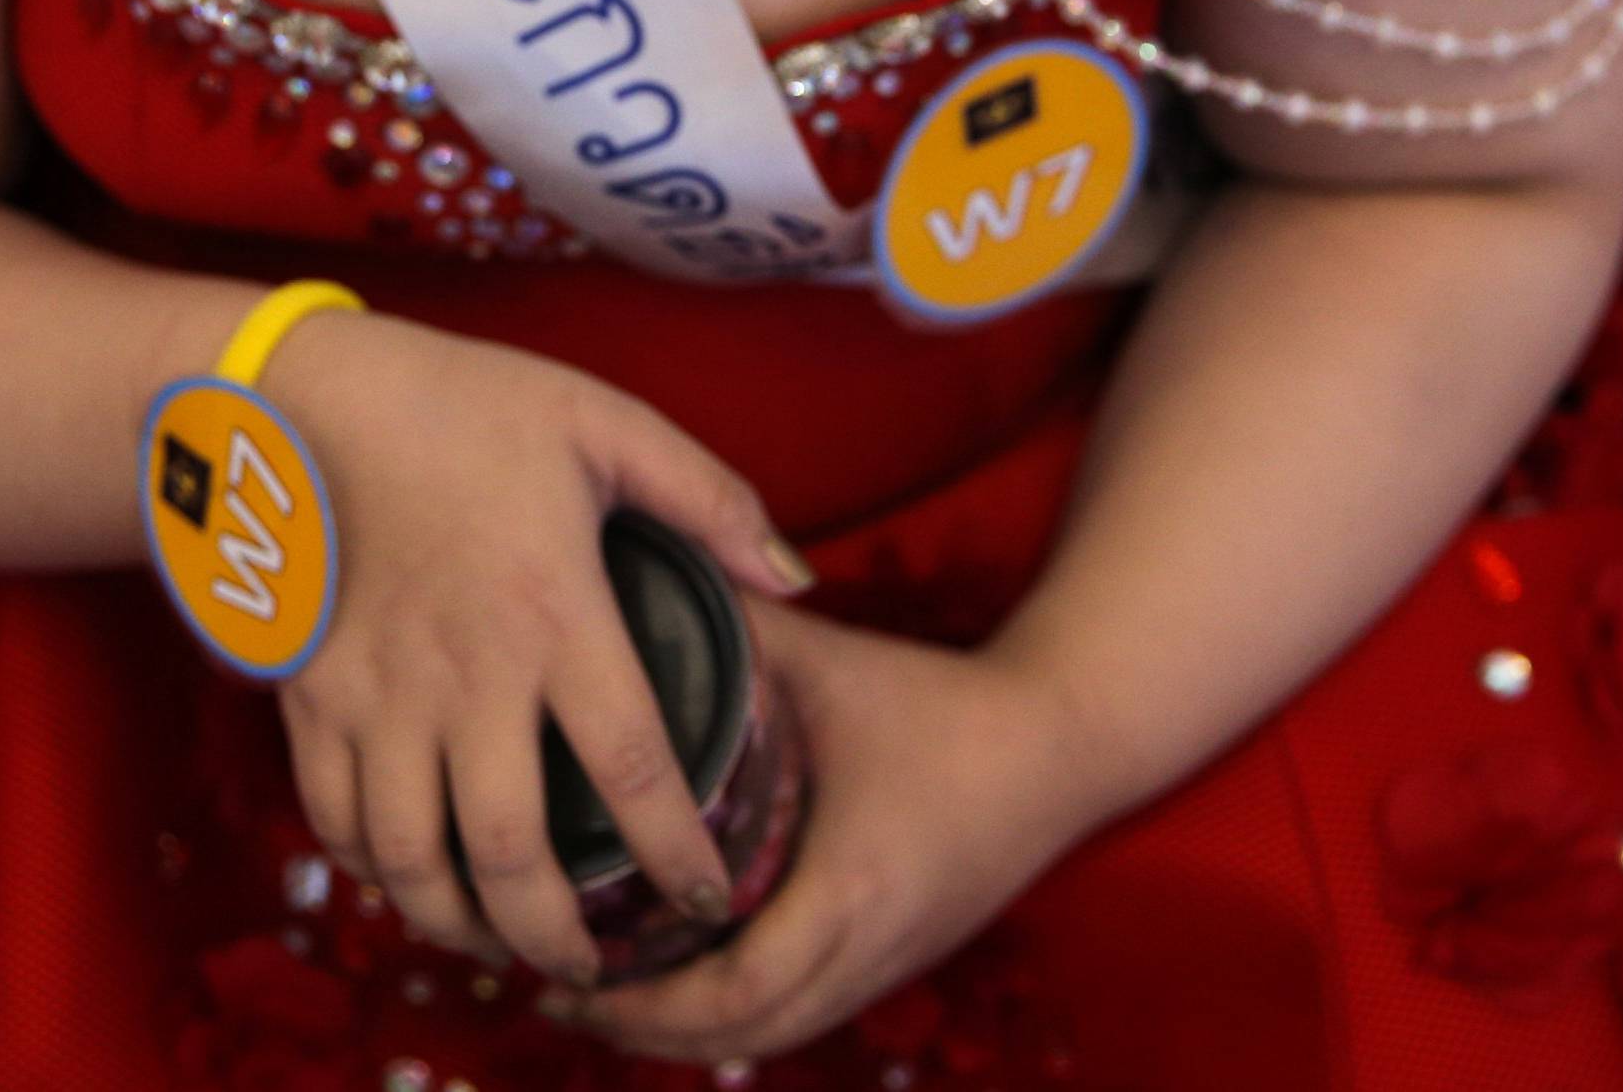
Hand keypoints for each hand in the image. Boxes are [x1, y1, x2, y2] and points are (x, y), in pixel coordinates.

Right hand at [257, 307, 816, 986]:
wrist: (311, 396)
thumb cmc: (470, 402)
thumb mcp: (605, 424)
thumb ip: (710, 500)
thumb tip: (797, 577)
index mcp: (553, 613)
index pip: (633, 769)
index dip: (678, 853)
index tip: (709, 899)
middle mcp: (466, 676)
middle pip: (512, 854)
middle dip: (560, 937)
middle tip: (597, 970)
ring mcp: (379, 695)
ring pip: (413, 860)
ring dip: (462, 924)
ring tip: (503, 946)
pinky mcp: (313, 696)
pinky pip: (337, 817)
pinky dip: (374, 870)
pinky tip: (411, 878)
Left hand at [536, 594, 1107, 1068]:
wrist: (1060, 743)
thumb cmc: (939, 702)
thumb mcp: (829, 661)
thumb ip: (739, 629)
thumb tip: (645, 585)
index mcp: (846, 889)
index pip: (733, 991)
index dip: (645, 1003)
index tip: (570, 977)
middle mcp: (867, 949)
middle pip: (742, 1036)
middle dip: (646, 1030)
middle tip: (562, 994)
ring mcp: (888, 964)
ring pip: (774, 1036)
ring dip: (690, 1033)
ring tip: (608, 998)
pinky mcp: (901, 957)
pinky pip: (805, 1014)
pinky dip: (739, 1017)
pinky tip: (691, 983)